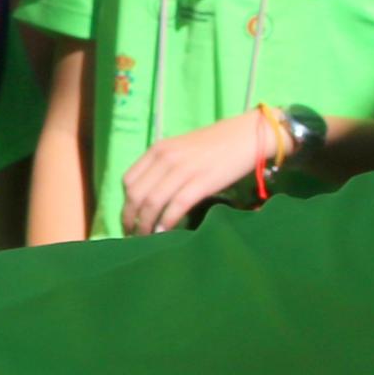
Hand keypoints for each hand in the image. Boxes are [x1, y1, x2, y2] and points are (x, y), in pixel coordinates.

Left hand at [118, 110, 276, 236]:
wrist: (248, 135)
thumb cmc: (216, 144)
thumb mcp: (181, 149)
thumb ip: (164, 166)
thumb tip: (151, 195)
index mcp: (158, 149)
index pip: (129, 180)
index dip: (125, 203)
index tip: (128, 218)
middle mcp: (166, 158)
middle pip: (136, 195)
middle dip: (130, 218)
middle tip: (131, 234)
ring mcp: (183, 170)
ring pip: (152, 203)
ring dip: (145, 225)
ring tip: (145, 238)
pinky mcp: (201, 182)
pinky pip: (176, 206)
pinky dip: (166, 222)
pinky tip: (164, 233)